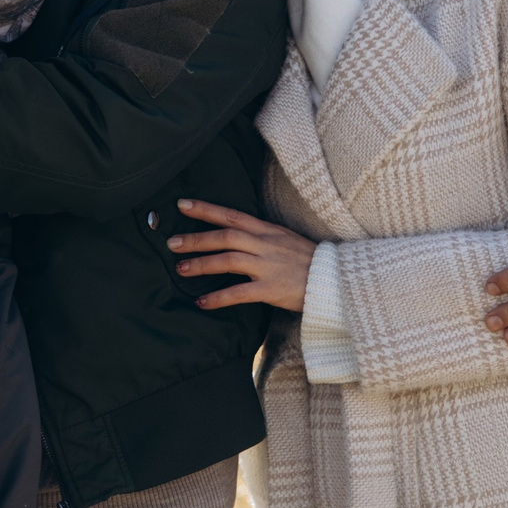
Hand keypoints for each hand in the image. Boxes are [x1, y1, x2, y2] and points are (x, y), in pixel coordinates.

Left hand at [170, 198, 314, 311]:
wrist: (336, 280)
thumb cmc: (309, 261)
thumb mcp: (285, 240)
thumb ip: (260, 237)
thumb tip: (233, 238)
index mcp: (268, 230)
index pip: (232, 214)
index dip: (205, 209)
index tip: (182, 205)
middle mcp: (265, 244)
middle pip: (225, 236)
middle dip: (196, 238)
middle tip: (171, 242)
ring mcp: (268, 266)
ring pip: (228, 260)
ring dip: (201, 264)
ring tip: (180, 269)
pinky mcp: (271, 289)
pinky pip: (239, 293)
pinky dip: (218, 297)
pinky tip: (202, 302)